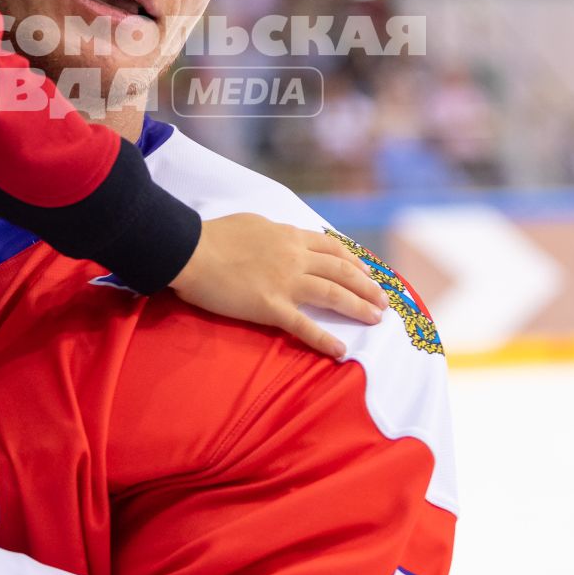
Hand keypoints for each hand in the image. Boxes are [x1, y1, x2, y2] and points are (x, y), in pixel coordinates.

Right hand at [168, 215, 388, 357]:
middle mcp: (295, 257)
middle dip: (367, 286)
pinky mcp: (271, 307)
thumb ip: (274, 233)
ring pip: (333, 294)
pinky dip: (325, 340)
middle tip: (384, 300)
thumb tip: (284, 238)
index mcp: (289, 236)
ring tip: (376, 319)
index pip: (332, 248)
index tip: (369, 273)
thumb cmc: (213, 236)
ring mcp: (285, 282)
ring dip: (359, 307)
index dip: (355, 262)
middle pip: (342, 271)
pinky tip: (341, 351)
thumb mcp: (252, 223)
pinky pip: (304, 326)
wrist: (189, 251)